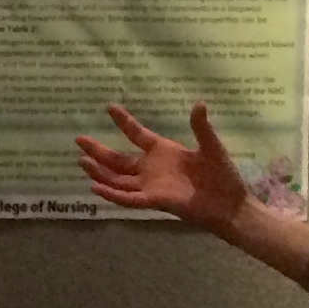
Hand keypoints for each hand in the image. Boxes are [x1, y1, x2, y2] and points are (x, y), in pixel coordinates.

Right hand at [77, 103, 253, 232]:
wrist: (229, 205)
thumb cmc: (222, 176)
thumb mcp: (211, 147)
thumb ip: (200, 127)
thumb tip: (199, 103)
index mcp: (164, 151)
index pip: (137, 133)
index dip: (124, 121)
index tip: (109, 107)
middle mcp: (152, 168)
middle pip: (118, 158)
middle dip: (98, 149)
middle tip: (78, 139)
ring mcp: (151, 185)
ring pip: (117, 178)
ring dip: (99, 171)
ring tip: (82, 161)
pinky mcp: (154, 200)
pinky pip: (128, 198)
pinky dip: (111, 193)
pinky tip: (95, 188)